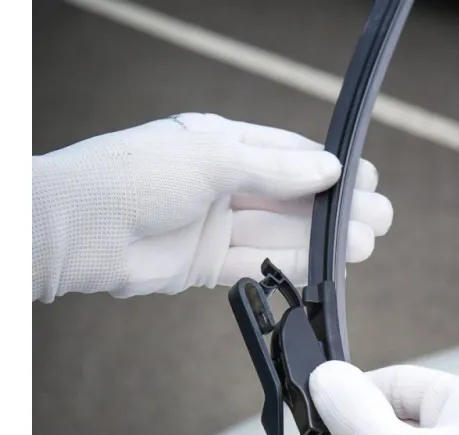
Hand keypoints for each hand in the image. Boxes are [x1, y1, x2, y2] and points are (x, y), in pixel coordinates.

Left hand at [32, 113, 392, 301]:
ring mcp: (215, 224)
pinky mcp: (206, 263)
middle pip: (291, 196)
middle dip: (336, 207)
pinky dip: (290, 265)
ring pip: (280, 232)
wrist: (78, 231)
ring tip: (364, 245)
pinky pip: (258, 263)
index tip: (367, 180)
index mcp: (222, 143)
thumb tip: (328, 167)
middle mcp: (222, 182)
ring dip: (321, 240)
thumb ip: (273, 167)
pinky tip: (323, 267)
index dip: (330, 167)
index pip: (288, 153)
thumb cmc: (134, 176)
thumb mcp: (211, 157)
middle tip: (380, 218)